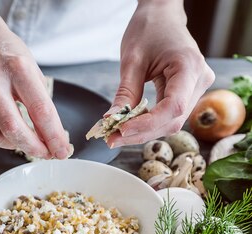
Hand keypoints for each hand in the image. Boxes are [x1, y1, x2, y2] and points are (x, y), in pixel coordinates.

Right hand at [0, 0, 70, 158]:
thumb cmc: (8, 57)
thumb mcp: (32, 71)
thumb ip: (41, 103)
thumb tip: (50, 139)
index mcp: (18, 68)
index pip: (40, 110)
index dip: (53, 136)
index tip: (61, 151)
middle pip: (12, 128)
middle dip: (32, 147)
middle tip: (43, 153)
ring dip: (10, 144)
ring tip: (19, 137)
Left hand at [106, 0, 214, 147]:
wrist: (162, 17)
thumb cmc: (148, 30)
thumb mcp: (131, 61)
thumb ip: (125, 93)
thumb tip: (112, 120)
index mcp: (189, 66)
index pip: (172, 107)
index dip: (147, 124)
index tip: (121, 130)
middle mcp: (200, 80)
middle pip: (173, 119)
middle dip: (141, 133)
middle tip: (111, 139)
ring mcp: (197, 87)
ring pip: (172, 122)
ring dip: (144, 132)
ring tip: (116, 135)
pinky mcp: (188, 92)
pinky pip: (170, 115)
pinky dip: (149, 123)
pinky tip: (129, 126)